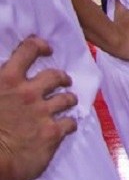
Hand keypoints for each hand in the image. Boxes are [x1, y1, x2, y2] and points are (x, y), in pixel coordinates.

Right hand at [0, 36, 77, 179]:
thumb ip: (0, 85)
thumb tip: (3, 80)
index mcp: (6, 80)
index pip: (27, 52)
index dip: (39, 46)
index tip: (46, 49)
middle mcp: (28, 92)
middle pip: (55, 76)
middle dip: (61, 78)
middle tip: (63, 82)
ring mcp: (43, 112)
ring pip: (67, 98)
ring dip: (69, 99)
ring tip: (68, 102)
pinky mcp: (52, 133)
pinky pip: (70, 123)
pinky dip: (70, 124)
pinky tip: (67, 127)